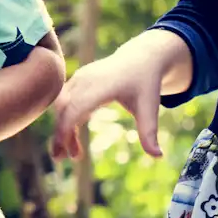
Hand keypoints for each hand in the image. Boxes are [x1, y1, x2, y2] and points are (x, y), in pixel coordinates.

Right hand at [51, 48, 170, 159]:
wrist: (142, 58)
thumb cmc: (145, 84)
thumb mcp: (149, 108)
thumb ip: (149, 133)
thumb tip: (158, 157)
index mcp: (103, 85)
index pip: (75, 108)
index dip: (65, 129)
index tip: (63, 152)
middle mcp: (87, 79)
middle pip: (63, 109)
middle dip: (59, 134)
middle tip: (59, 159)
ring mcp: (80, 78)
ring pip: (61, 107)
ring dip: (63, 130)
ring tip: (74, 154)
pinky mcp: (77, 80)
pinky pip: (64, 102)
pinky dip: (66, 121)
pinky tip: (74, 138)